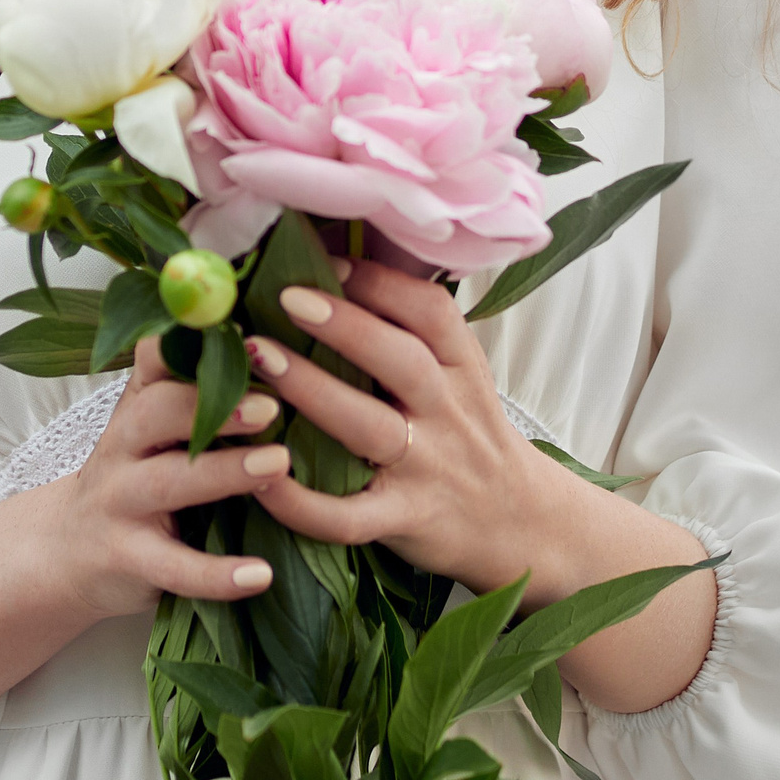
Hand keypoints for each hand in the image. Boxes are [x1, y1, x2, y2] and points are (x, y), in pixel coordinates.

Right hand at [52, 334, 290, 620]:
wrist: (66, 552)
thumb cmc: (132, 478)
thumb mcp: (150, 429)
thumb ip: (190, 389)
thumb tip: (265, 340)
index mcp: (136, 407)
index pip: (153, 360)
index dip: (188, 341)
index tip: (243, 330)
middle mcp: (121, 447)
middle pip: (157, 414)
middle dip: (213, 405)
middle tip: (271, 404)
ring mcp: (120, 504)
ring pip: (168, 483)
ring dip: (223, 472)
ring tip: (278, 465)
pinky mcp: (128, 559)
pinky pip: (175, 568)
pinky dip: (217, 574)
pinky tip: (260, 574)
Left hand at [245, 260, 559, 594]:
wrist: (520, 522)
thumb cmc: (467, 435)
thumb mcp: (459, 375)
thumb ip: (410, 333)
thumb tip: (331, 268)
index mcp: (461, 368)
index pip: (430, 311)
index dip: (377, 280)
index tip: (322, 257)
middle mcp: (447, 413)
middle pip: (402, 361)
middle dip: (345, 325)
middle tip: (286, 296)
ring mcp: (426, 469)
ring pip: (370, 428)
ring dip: (313, 390)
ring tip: (260, 356)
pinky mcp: (403, 521)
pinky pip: (349, 518)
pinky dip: (303, 503)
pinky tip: (262, 477)